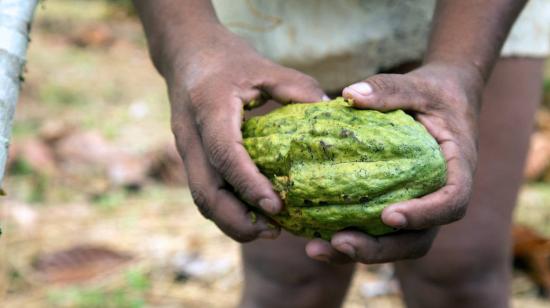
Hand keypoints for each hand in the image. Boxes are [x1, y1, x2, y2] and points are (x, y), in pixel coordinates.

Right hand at [165, 26, 325, 241]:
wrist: (185, 52)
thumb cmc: (228, 58)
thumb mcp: (265, 67)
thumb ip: (298, 88)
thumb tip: (332, 113)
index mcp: (210, 107)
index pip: (225, 154)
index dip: (249, 184)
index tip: (278, 206)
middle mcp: (190, 134)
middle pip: (205, 191)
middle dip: (237, 220)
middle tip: (275, 231)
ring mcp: (185, 149)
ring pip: (201, 199)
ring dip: (231, 221)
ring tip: (268, 230)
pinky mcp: (189, 158)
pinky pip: (204, 192)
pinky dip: (225, 210)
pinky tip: (252, 215)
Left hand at [306, 63, 482, 262]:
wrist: (443, 99)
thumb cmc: (432, 92)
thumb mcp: (417, 85)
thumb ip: (389, 89)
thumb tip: (349, 94)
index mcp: (457, 168)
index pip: (452, 201)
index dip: (424, 215)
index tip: (388, 215)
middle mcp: (439, 196)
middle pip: (419, 239)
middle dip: (380, 249)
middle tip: (339, 242)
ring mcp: (419, 207)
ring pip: (396, 244)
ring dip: (359, 252)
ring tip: (316, 248)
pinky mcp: (397, 206)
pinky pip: (378, 232)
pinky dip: (350, 237)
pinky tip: (314, 235)